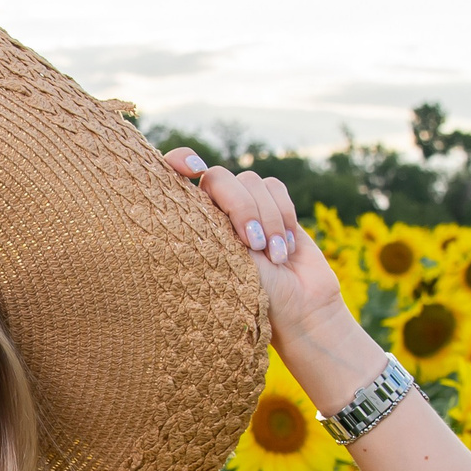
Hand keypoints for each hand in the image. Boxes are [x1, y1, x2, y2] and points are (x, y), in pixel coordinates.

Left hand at [163, 146, 353, 355]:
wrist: (297, 310)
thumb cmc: (247, 300)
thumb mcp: (216, 264)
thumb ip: (203, 226)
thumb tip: (194, 186)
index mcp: (188, 225)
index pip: (173, 177)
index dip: (179, 160)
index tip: (192, 169)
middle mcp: (213, 212)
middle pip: (218, 177)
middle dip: (240, 208)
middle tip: (253, 245)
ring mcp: (245, 208)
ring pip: (251, 182)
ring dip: (266, 218)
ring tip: (274, 256)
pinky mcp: (275, 207)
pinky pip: (275, 188)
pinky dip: (283, 214)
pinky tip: (285, 247)